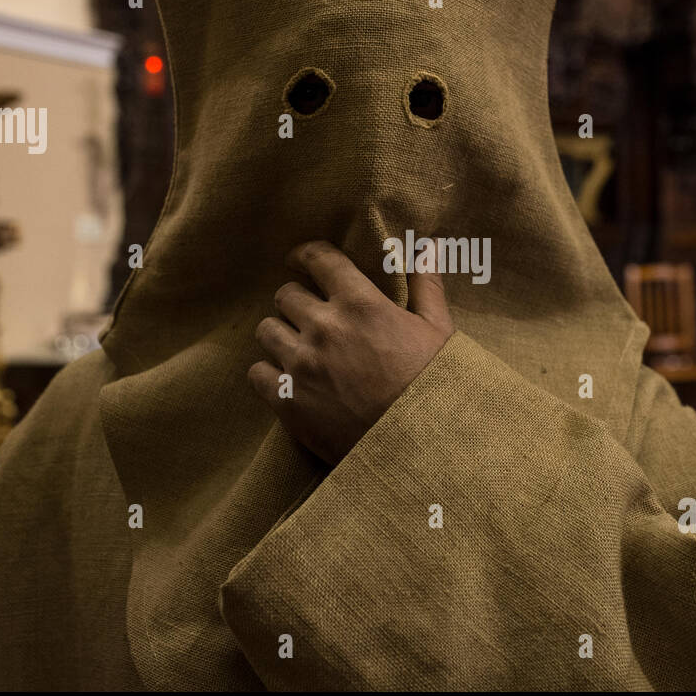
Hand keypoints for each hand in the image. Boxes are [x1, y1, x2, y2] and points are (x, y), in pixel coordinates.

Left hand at [249, 240, 454, 463]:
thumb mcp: (438, 331)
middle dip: (296, 302)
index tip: (300, 260)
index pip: (318, 259)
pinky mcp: (287, 401)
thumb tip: (427, 246)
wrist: (421, 448)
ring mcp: (302, 365)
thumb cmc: (434, 387)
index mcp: (361, 304)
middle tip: (308, 316)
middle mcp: (325, 328)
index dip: (305, 255)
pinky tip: (286, 379)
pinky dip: (268, 373)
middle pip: (286, 295)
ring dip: (280, 335)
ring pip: (266, 330)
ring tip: (296, 349)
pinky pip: (256, 373)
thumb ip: (426, 285)